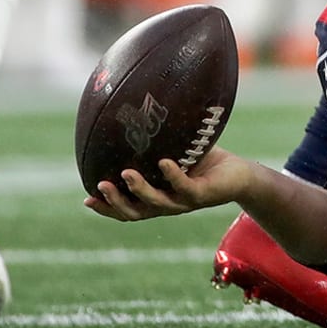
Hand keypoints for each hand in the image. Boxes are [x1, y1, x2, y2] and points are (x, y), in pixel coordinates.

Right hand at [84, 146, 252, 220]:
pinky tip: (164, 163)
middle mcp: (168, 204)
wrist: (239, 175)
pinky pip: (184, 187)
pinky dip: (173, 175)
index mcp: (157, 198)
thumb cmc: (204, 162)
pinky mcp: (202, 194)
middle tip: (100, 187)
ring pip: (157, 203)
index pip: (128, 209)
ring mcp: (184, 201)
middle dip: (116, 203)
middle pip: (136, 212)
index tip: (86, 200)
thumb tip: (132, 115)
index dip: (107, 208)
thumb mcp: (174, 152)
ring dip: (140, 190)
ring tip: (126, 174)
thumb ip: (153, 144)